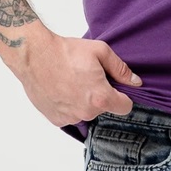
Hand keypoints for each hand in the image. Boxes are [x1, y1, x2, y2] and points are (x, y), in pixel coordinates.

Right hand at [12, 28, 141, 127]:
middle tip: (88, 78)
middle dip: (100, 95)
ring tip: (72, 81)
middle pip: (104, 108)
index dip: (123, 96)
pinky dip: (68, 105)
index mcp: (101, 97)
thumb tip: (135, 82)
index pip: (125, 107)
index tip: (115, 87)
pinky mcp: (56, 119)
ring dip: (83, 101)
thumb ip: (121, 69)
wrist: (35, 55)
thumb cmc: (67, 51)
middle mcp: (86, 112)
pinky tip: (61, 89)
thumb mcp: (100, 51)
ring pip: (86, 112)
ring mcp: (70, 118)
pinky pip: (70, 115)